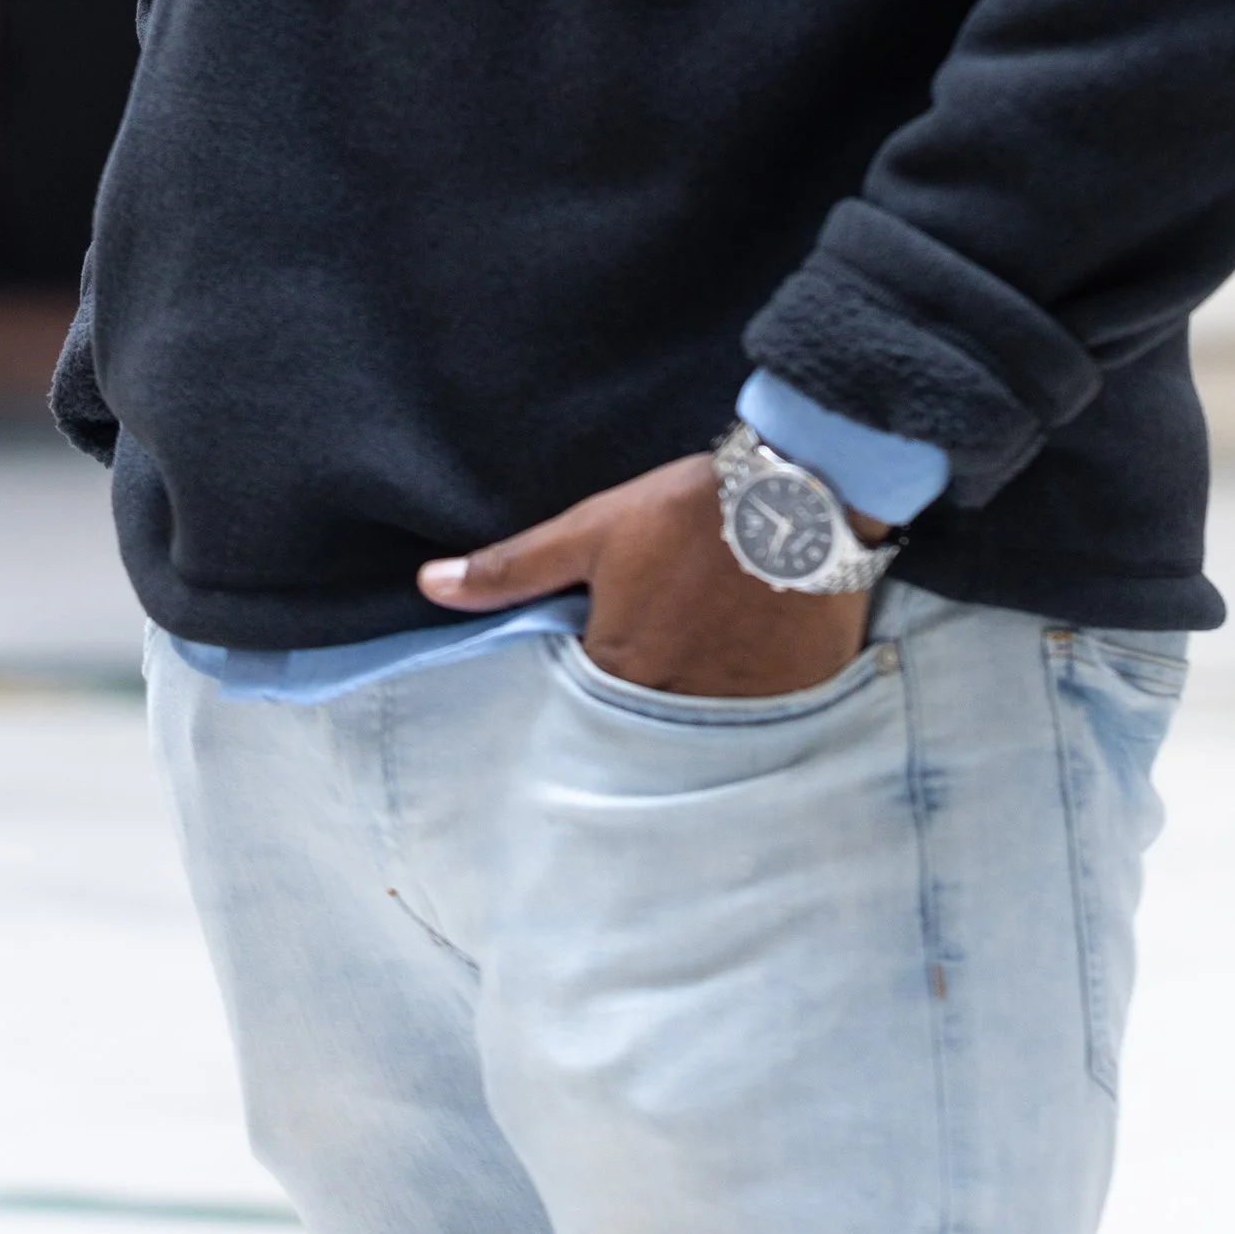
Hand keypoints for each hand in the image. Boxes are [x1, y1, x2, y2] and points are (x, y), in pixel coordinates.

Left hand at [417, 452, 871, 698]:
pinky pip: (762, 729)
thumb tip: (431, 585)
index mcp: (619, 670)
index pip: (586, 708)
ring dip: (698, 712)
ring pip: (702, 735)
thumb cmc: (690, 511)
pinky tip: (755, 675)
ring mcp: (739, 712)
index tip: (608, 658)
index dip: (592, 685)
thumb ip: (513, 567)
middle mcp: (675, 706)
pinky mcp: (793, 703)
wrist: (803, 497)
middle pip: (644, 728)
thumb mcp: (593, 529)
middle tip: (662, 663)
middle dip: (644, 707)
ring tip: (710, 671)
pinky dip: (753, 710)